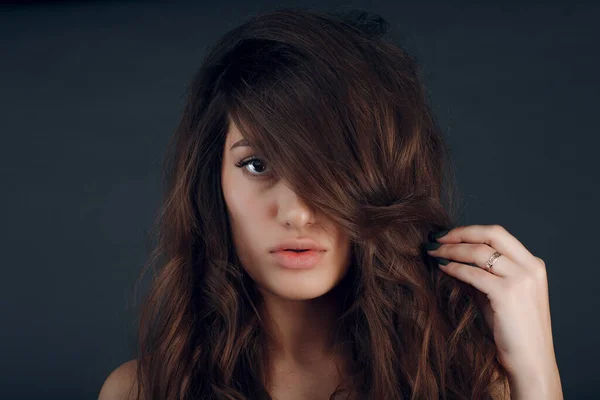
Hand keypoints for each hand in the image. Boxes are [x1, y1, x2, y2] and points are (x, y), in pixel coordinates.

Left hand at [425, 225, 560, 392]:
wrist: (530, 362)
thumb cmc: (512, 332)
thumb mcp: (496, 295)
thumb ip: (480, 274)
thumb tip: (450, 257)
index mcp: (533, 264)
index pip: (498, 234)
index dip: (469, 231)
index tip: (447, 235)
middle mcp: (530, 267)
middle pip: (491, 234)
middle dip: (459, 233)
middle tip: (435, 238)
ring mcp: (521, 280)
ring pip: (480, 252)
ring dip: (452, 250)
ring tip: (433, 252)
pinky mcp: (508, 294)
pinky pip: (473, 274)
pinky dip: (455, 268)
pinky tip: (442, 267)